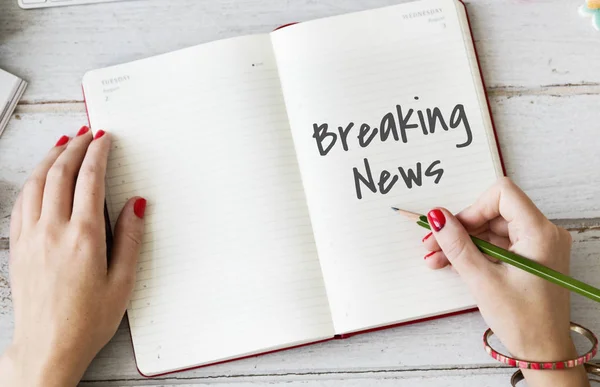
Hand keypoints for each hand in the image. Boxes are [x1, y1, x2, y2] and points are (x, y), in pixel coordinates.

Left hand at [0, 127, 145, 386]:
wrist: (47, 347)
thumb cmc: (86, 320)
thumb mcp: (123, 282)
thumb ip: (131, 238)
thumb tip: (136, 204)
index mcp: (84, 237)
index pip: (89, 179)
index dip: (98, 153)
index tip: (104, 138)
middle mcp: (53, 231)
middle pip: (60, 173)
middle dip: (75, 147)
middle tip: (86, 133)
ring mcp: (31, 237)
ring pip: (37, 182)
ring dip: (51, 158)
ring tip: (63, 143)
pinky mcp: (19, 246)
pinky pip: (22, 201)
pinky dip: (32, 180)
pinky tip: (39, 176)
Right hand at [422, 177, 588, 386]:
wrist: (544, 352)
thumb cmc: (524, 321)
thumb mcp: (482, 280)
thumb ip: (457, 244)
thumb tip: (438, 217)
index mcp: (539, 233)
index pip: (502, 194)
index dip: (473, 208)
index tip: (453, 228)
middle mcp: (543, 233)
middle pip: (494, 213)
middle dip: (461, 228)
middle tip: (433, 244)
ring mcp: (538, 245)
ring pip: (492, 229)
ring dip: (464, 242)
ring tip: (438, 258)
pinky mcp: (530, 257)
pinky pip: (498, 244)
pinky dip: (476, 252)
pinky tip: (453, 263)